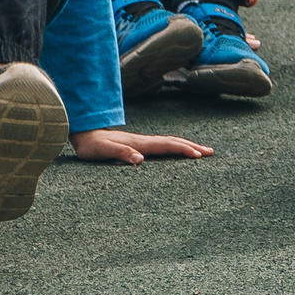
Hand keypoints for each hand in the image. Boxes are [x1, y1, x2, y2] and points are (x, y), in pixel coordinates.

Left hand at [70, 127, 212, 162]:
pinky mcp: (138, 145)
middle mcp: (143, 141)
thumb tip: (140, 160)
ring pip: (169, 142)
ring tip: (201, 150)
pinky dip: (175, 147)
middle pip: (173, 142)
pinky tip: (177, 151)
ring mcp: (142, 142)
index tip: (199, 155)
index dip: (183, 150)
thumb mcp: (104, 151)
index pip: (166, 146)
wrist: (83, 134)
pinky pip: (162, 146)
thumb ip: (121, 154)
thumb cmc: (92, 146)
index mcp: (139, 144)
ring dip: (186, 145)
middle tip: (211, 152)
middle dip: (192, 146)